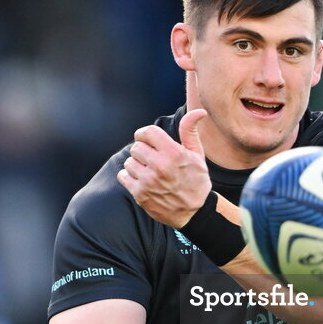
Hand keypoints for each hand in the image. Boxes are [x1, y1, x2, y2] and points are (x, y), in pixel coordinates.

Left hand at [117, 108, 211, 227]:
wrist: (194, 212)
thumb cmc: (196, 180)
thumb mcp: (197, 155)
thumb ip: (190, 131)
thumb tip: (199, 111)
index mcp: (174, 153)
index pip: (147, 132)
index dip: (145, 135)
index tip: (148, 140)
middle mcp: (160, 166)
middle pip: (136, 147)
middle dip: (142, 151)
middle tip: (152, 159)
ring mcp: (148, 181)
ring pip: (129, 162)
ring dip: (136, 165)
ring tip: (148, 171)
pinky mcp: (140, 194)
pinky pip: (123, 176)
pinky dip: (129, 177)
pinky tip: (142, 180)